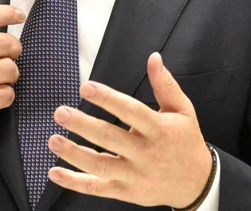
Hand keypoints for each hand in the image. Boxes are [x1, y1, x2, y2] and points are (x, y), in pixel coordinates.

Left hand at [46, 52, 212, 208]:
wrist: (196, 182)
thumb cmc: (186, 141)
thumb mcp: (183, 110)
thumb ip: (165, 84)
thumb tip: (153, 58)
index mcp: (159, 129)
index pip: (131, 111)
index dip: (107, 98)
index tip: (86, 87)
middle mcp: (146, 153)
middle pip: (110, 138)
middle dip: (82, 125)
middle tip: (61, 112)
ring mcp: (135, 175)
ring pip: (100, 165)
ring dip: (73, 153)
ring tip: (53, 139)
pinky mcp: (127, 192)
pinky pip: (97, 188)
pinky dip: (74, 182)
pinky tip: (54, 172)